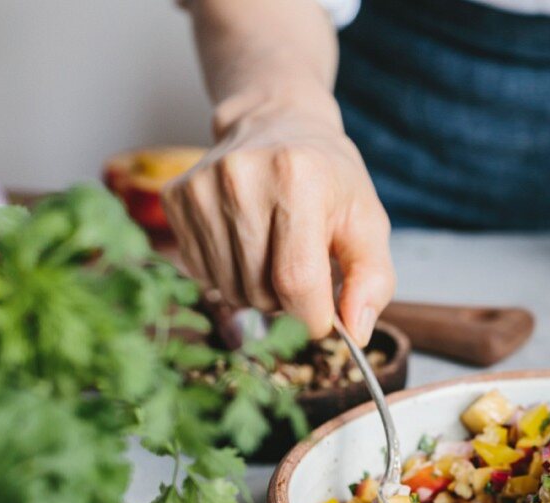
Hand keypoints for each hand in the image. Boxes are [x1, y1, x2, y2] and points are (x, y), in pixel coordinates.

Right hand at [162, 90, 393, 341]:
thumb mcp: (368, 224)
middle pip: (261, 290)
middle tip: (302, 266)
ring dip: (257, 290)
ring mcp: (201, 187)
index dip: (315, 317)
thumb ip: (372, 281)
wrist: (279, 123)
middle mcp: (241, 178)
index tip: (326, 319)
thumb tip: (356, 332)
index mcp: (298, 178)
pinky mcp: (177, 198)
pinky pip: (202, 273)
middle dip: (288, 300)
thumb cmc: (330, 180)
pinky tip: (246, 242)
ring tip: (275, 252)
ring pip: (229, 289)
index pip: (297, 281)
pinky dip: (229, 274)